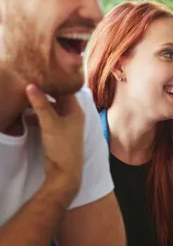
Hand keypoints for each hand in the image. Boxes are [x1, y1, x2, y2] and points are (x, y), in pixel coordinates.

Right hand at [25, 84, 84, 202]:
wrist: (65, 171)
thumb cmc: (62, 146)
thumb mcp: (50, 123)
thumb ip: (41, 104)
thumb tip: (30, 85)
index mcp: (76, 110)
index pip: (65, 90)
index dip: (53, 81)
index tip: (39, 73)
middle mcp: (73, 115)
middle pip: (58, 99)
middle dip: (44, 93)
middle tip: (29, 84)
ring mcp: (66, 125)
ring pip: (52, 109)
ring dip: (40, 105)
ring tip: (24, 99)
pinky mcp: (58, 133)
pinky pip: (48, 120)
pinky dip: (38, 117)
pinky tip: (27, 117)